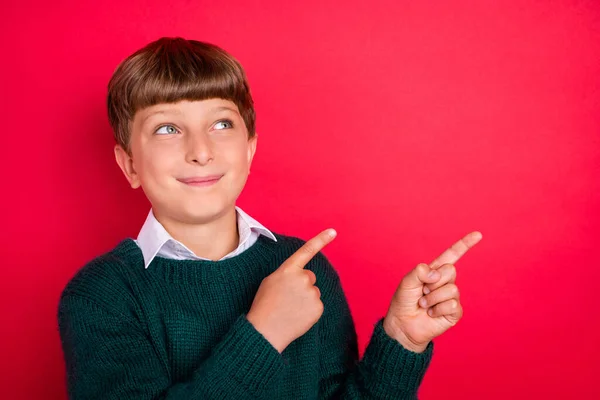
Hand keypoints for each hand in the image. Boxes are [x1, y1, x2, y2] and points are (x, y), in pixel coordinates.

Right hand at [246, 228, 336, 352]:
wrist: (265, 331)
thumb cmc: (264, 305)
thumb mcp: (271, 281)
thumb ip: (288, 274)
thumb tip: (302, 276)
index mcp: (288, 270)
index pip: (306, 251)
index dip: (321, 240)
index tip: (333, 231)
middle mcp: (302, 278)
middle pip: (309, 276)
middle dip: (302, 285)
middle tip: (287, 298)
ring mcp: (312, 293)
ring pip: (313, 292)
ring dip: (305, 298)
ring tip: (290, 308)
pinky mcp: (318, 307)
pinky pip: (317, 305)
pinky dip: (309, 310)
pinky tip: (297, 316)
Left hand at [383, 231, 482, 352]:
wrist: (403, 324)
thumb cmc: (404, 301)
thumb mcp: (407, 282)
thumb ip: (419, 272)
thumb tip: (437, 274)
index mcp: (435, 271)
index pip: (452, 255)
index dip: (465, 245)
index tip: (478, 234)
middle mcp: (445, 282)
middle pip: (451, 270)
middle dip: (434, 281)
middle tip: (423, 291)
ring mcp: (451, 297)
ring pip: (451, 289)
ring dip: (433, 298)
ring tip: (424, 304)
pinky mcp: (455, 312)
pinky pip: (453, 305)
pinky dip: (438, 309)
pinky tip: (431, 313)